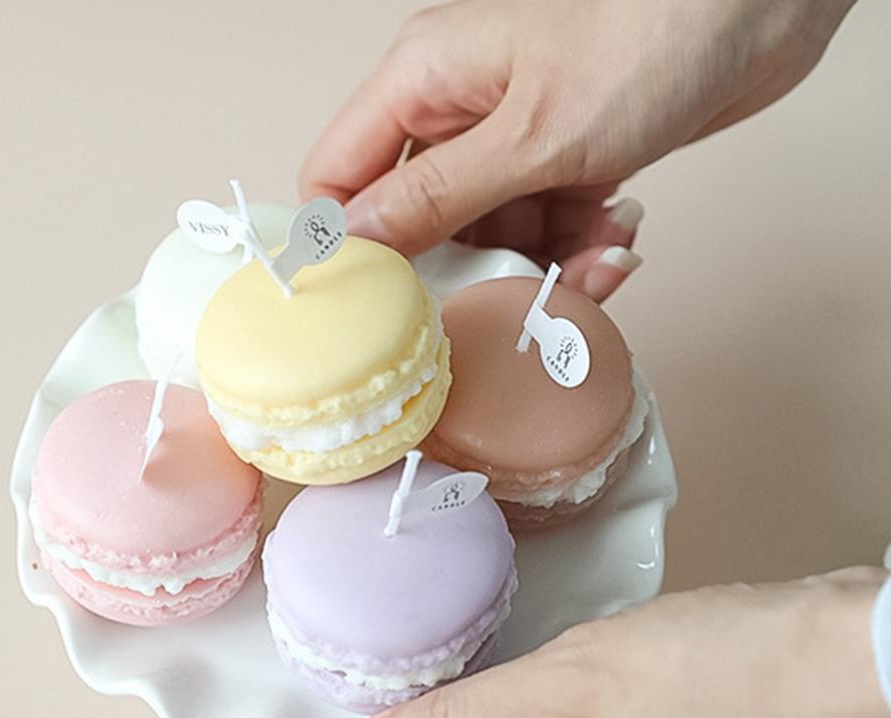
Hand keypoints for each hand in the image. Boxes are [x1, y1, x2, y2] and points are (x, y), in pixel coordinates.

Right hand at [300, 0, 853, 299]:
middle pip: (421, 221)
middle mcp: (456, 108)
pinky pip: (545, 223)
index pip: (339, 176)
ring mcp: (512, 133)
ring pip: (491, 232)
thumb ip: (435, 197)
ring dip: (541, 260)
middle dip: (470, 267)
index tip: (382, 305)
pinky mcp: (563, 155)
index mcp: (421, 80)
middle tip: (515, 292)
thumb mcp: (529, 137)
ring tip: (600, 257)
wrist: (759, 4)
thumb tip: (354, 243)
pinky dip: (579, 243)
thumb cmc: (647, 37)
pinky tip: (618, 240)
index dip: (350, 245)